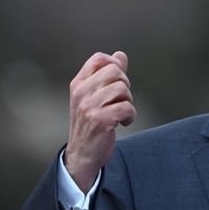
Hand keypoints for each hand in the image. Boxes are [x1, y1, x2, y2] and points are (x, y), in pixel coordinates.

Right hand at [64, 51, 135, 192]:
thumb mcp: (95, 97)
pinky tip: (123, 123)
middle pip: (115, 71)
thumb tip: (121, 55)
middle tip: (121, 100)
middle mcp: (81, 92)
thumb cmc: (91, 123)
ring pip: (123, 89)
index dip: (115, 65)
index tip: (117, 82)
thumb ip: (108, 76)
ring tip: (121, 113)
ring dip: (128, 102)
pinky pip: (127, 108)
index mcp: (78, 84)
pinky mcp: (100, 120)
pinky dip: (130, 116)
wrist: (83, 154)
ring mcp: (89, 106)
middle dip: (125, 85)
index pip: (99, 58)